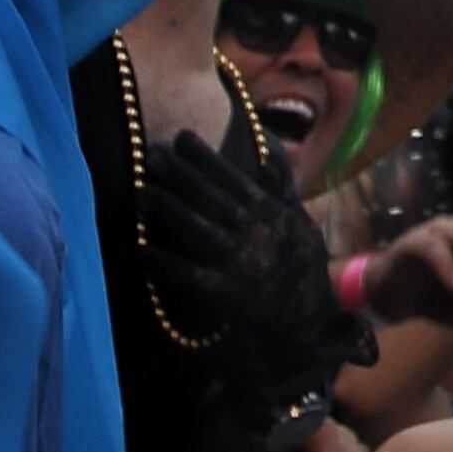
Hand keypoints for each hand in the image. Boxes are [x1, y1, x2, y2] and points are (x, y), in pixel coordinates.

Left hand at [137, 129, 375, 397]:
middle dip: (181, 174)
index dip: (206, 156)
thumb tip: (270, 151)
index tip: (181, 136)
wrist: (310, 314)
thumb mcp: (299, 218)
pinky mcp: (226, 293)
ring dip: (169, 210)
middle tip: (153, 154)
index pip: (232, 177)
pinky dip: (168, 263)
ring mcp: (239, 262)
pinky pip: (191, 275)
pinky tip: (144, 250)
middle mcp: (253, 232)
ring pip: (199, 229)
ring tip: (141, 192)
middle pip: (211, 197)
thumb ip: (281, 185)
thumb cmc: (302, 262)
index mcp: (268, 212)